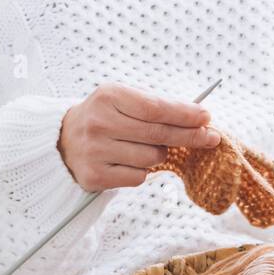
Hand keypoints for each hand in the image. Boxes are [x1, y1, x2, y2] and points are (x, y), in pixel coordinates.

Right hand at [58, 83, 219, 190]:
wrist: (63, 141)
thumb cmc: (104, 118)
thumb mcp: (122, 100)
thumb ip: (154, 106)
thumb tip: (198, 118)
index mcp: (108, 97)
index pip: (155, 108)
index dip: (184, 114)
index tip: (206, 117)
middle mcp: (99, 123)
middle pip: (159, 134)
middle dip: (190, 136)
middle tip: (210, 137)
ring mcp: (95, 151)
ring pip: (152, 158)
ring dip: (159, 155)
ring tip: (144, 147)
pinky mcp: (95, 176)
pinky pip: (139, 177)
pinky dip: (142, 171)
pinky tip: (128, 162)